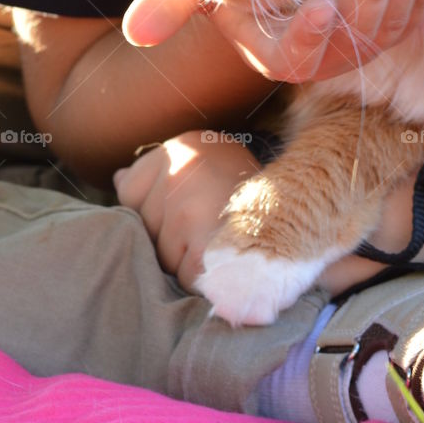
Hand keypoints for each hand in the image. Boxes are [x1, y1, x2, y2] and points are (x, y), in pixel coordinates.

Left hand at [113, 131, 259, 290]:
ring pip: (160, 252)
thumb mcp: (206, 172)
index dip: (155, 213)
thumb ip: (155, 176)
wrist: (309, 208)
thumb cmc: (253, 200)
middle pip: (141, 223)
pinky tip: (228, 260)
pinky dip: (204, 278)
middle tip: (210, 228)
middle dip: (167, 238)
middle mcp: (183, 163)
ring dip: (185, 260)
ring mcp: (189, 199)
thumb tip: (115, 178)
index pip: (128, 189)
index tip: (192, 211)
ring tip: (222, 243)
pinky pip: (184, 273)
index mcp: (184, 144)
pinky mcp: (200, 236)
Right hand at [123, 0, 423, 83]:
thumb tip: (139, 32)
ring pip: (390, 24)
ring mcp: (358, 40)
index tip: (320, 7)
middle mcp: (322, 55)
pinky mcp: (387, 20)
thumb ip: (173, 2)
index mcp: (275, 52)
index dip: (308, 38)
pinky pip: (413, 10)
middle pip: (354, 37)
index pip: (294, 59)